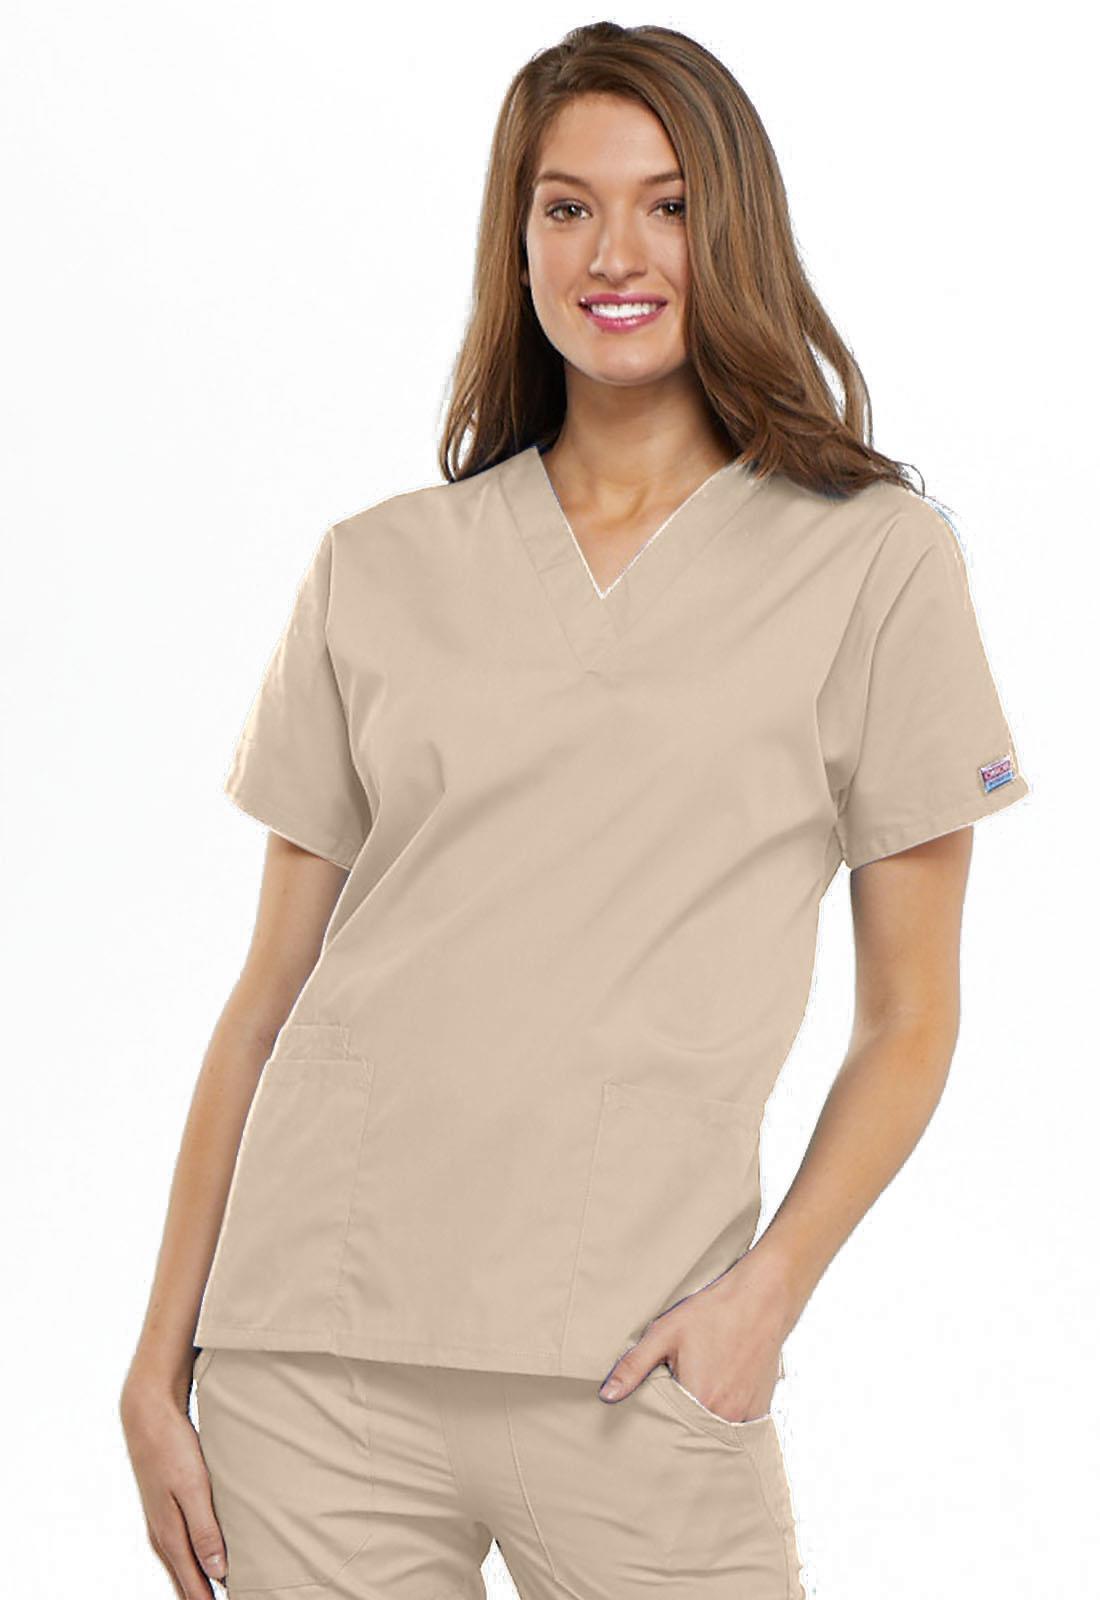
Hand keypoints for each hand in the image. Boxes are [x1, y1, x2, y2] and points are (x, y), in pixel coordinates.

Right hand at [119, 1355, 227, 1596]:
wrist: (147, 1415)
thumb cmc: (172, 1448)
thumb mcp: (193, 1488)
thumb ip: (205, 1530)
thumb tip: (217, 1573)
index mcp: (170, 1535)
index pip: (192, 1585)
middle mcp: (162, 1535)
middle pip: (184, 1581)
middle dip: (202, 1597)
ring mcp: (160, 1522)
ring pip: (180, 1565)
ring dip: (197, 1582)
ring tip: (214, 1595)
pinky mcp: (164, 1508)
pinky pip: (179, 1546)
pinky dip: (191, 1561)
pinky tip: (202, 1560)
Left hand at [596, 1246, 792, 1419]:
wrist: (762, 1298)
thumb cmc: (712, 1312)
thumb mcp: (665, 1333)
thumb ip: (634, 1366)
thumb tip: (607, 1395)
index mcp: (699, 1400)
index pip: (666, 1428)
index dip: (655, 1422)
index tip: (649, 1414)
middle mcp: (725, 1416)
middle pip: (690, 1433)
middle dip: (677, 1424)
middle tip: (674, 1395)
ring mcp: (746, 1416)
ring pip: (712, 1431)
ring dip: (700, 1422)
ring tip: (696, 1393)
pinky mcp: (760, 1410)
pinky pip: (735, 1427)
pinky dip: (722, 1417)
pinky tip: (717, 1393)